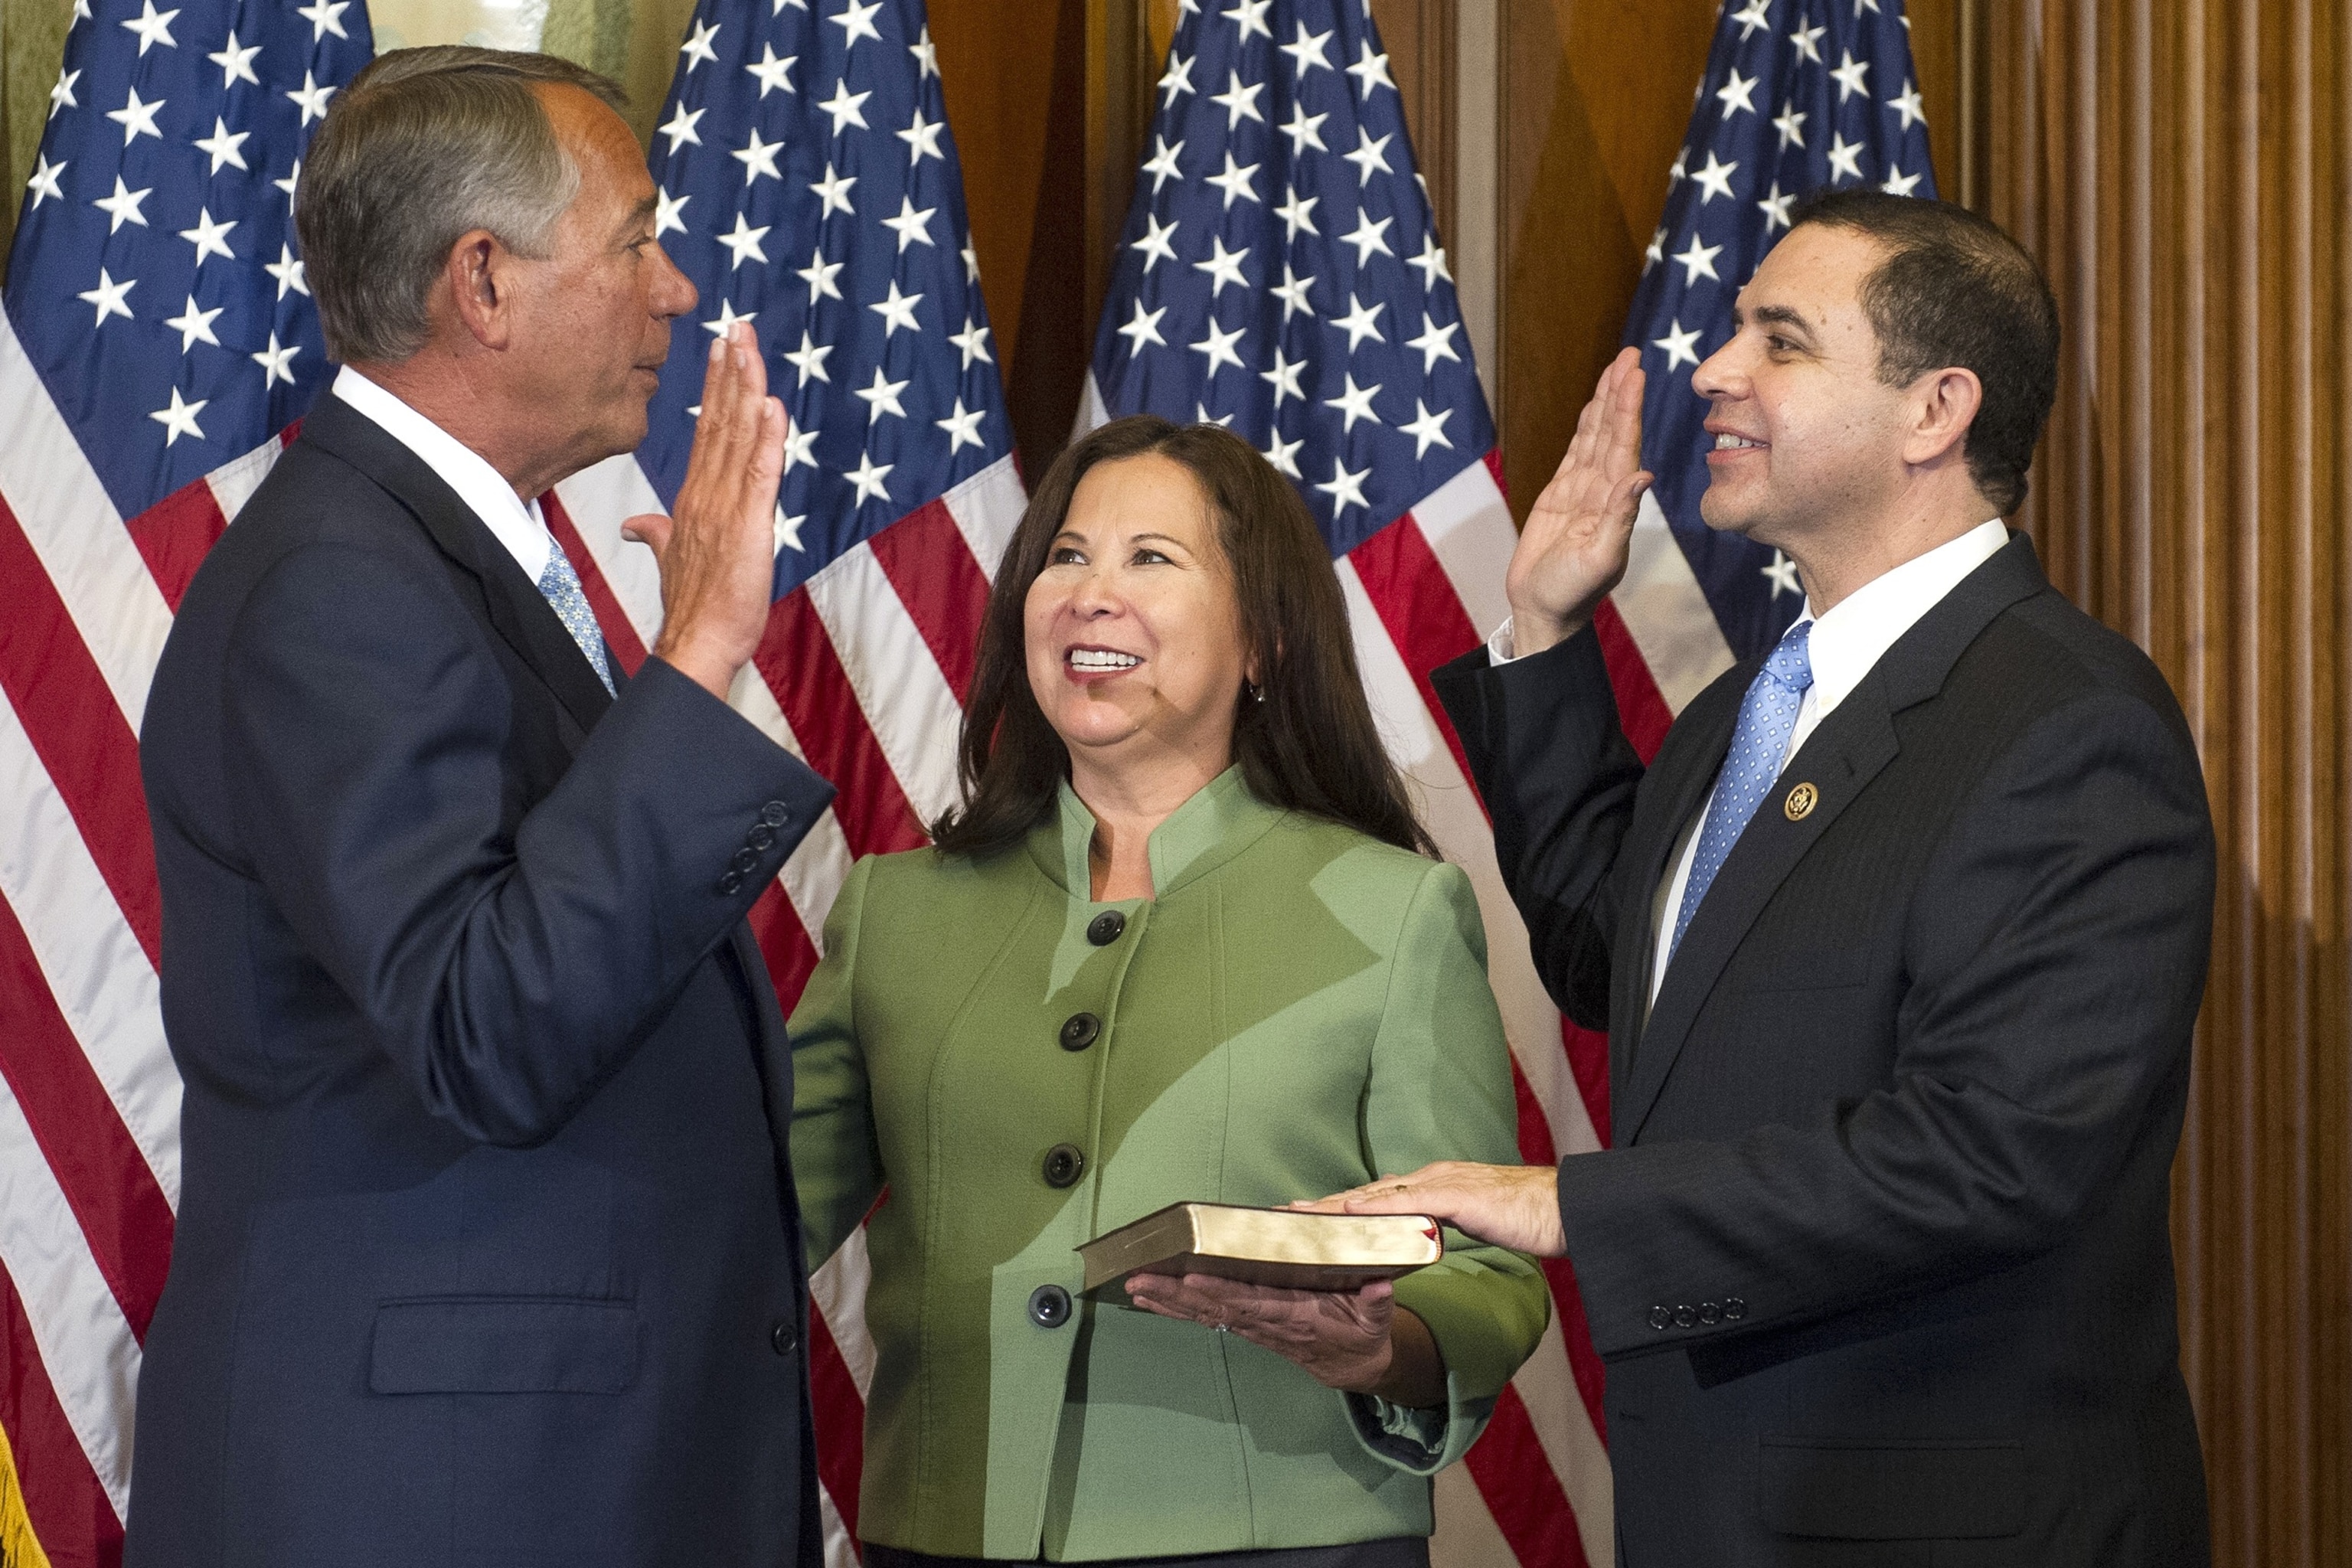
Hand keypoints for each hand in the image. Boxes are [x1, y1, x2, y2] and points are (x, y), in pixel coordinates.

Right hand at [625, 322, 786, 699]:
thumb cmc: (693, 605)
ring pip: (737, 437)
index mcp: (693, 497)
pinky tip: (770, 404)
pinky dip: (766, 439)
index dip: (715, 388)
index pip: (706, 431)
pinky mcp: (748, 525)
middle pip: (718, 421)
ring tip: (749, 347)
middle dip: (729, 371)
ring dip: (745, 389)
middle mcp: (705, 492)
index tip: (721, 349)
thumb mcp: (671, 558)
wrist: (696, 641)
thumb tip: (636, 525)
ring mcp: (724, 506)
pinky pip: (759, 474)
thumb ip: (655, 534)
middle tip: (737, 326)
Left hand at [1123, 1273, 1442, 1406]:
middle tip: (1138, 1281)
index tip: (1191, 1278)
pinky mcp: (1246, 1325)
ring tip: (1133, 1287)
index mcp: (1294, 1316)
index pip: (1251, 1302)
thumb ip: (1377, 1301)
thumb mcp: (1376, 1319)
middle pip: (1214, 1307)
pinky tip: (1150, 1298)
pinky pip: (1207, 1316)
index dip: (1220, 1291)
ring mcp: (1253, 1326)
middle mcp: (1266, 1322)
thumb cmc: (1361, 1334)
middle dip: (1175, 1294)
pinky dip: (1176, 1307)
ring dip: (1167, 1301)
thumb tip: (1379, 1283)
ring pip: (1204, 1313)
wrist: (1352, 1365)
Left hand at [1298, 1161, 1567, 1258]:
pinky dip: (1375, 1211)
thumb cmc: (1526, 1216)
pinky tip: (1351, 1217)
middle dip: (1324, 1206)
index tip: (1307, 1217)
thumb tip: (1418, 1227)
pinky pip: (1406, 1205)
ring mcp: (1441, 1184)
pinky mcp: (1455, 1198)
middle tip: (1284, 1216)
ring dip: (1336, 1208)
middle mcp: (1431, 1177)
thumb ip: (1444, 1219)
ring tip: (1300, 1218)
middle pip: (1366, 1193)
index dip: (1339, 1207)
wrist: (1564, 1207)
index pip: (1376, 1197)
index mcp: (1434, 1183)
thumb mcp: (1475, 1218)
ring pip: (1377, 1196)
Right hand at [1504, 346, 1653, 657]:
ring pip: (1596, 435)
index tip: (1636, 374)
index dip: (1630, 407)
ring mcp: (1582, 490)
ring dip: (1606, 401)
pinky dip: (1586, 426)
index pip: (1624, 443)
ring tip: (1616, 367)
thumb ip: (1620, 517)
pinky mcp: (1560, 495)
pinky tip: (1595, 406)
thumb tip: (1642, 476)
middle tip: (1631, 353)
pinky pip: (1576, 451)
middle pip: (1612, 430)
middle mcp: (1603, 489)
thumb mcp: (1600, 558)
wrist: (1544, 610)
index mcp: (1615, 500)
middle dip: (1621, 391)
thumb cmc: (1572, 593)